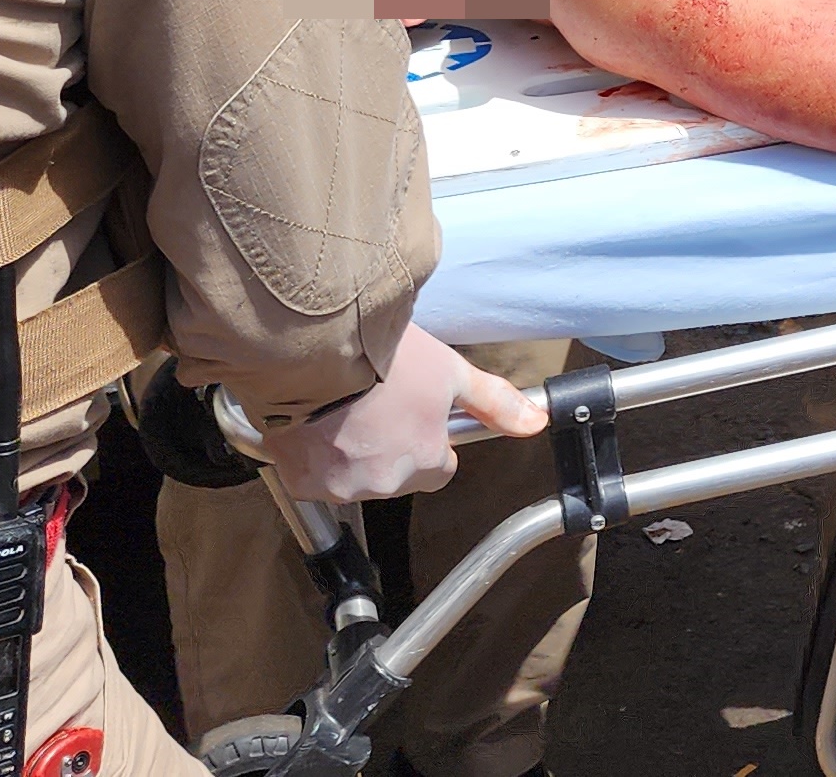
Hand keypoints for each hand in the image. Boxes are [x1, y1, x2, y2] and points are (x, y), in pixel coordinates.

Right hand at [261, 326, 546, 504]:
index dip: (428, 438)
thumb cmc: (381, 357)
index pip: (439, 468)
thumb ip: (493, 402)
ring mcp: (339, 485)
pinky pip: (311, 475)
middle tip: (376, 403)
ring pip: (352, 477)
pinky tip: (315, 420)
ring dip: (349, 451)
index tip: (414, 413)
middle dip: (388, 447)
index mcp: (425, 462)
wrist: (314, 350)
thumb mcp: (449, 371)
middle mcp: (384, 484)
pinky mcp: (301, 480)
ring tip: (343, 407)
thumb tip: (534, 421)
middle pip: (395, 474)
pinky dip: (312, 454)